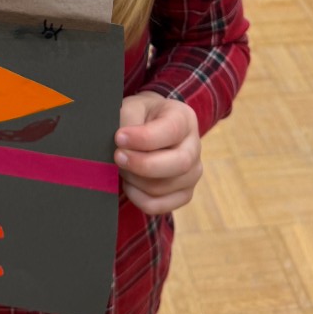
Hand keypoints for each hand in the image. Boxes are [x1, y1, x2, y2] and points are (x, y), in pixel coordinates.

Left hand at [114, 92, 201, 213]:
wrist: (149, 127)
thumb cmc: (140, 116)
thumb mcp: (133, 108)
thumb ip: (128, 123)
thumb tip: (122, 147)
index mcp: (184, 119)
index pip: (171, 131)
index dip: (143, 138)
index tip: (119, 137)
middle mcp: (194, 147)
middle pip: (178, 164)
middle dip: (142, 164)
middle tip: (118, 156)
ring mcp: (192, 173)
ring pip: (164, 187)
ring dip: (135, 179)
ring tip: (122, 165)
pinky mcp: (183, 194)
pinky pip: (158, 206)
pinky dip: (137, 197)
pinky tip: (129, 182)